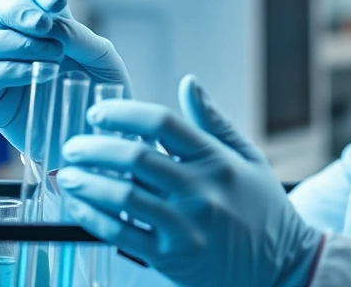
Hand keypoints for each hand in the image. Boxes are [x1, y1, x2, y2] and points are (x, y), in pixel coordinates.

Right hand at [0, 0, 131, 160]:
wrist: (97, 138)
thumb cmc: (101, 95)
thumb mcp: (105, 62)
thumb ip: (83, 39)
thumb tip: (54, 25)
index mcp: (49, 23)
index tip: (56, 3)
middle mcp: (20, 40)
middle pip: (1, 8)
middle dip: (20, 12)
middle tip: (44, 26)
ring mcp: (2, 67)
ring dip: (19, 44)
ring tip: (53, 58)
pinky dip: (10, 70)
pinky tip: (37, 75)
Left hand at [56, 76, 323, 286]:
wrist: (284, 267)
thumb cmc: (265, 209)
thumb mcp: (248, 158)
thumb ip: (213, 121)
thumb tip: (188, 83)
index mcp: (217, 160)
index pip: (163, 125)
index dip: (124, 114)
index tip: (99, 114)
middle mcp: (201, 190)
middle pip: (136, 158)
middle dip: (95, 147)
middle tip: (73, 146)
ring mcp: (185, 225)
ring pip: (123, 196)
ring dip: (87, 182)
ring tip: (67, 174)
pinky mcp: (172, 257)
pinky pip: (122, 233)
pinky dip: (94, 216)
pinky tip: (79, 205)